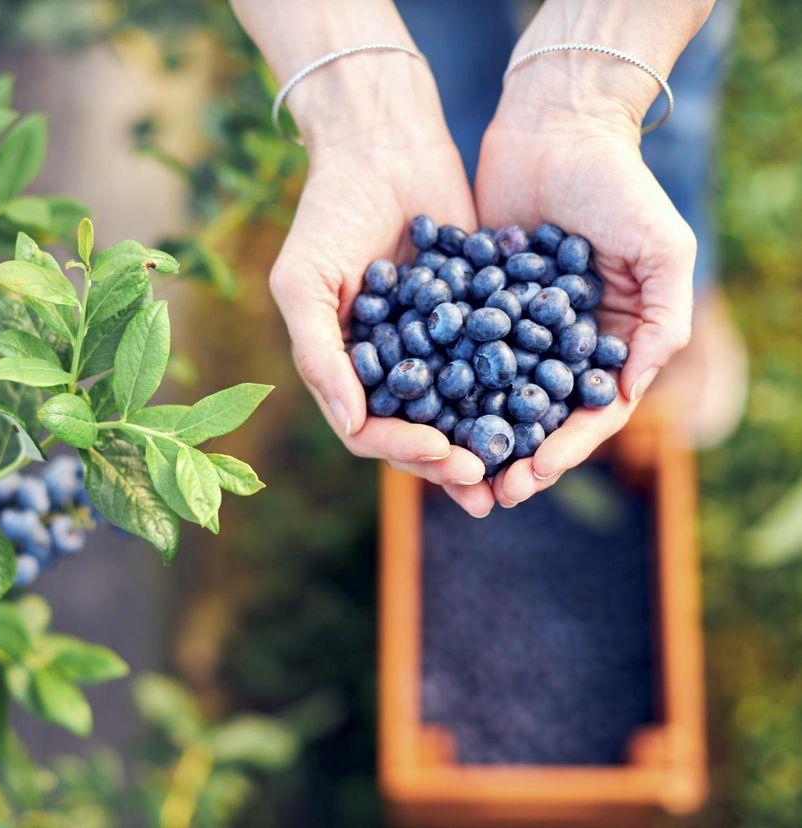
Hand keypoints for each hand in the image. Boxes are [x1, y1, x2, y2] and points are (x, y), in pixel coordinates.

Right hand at [270, 104, 495, 515]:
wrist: (383, 144)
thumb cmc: (329, 211)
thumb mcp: (305, 281)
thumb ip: (320, 354)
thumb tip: (350, 425)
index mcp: (346, 368)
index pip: (370, 428)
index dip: (404, 448)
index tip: (442, 454)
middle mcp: (390, 366)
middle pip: (420, 430)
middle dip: (451, 460)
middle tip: (489, 482)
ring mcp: (434, 344)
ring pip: (462, 408)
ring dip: (487, 441)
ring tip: (521, 470)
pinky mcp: (475, 317)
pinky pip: (496, 362)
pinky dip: (517, 389)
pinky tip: (548, 408)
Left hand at [474, 94, 695, 509]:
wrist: (555, 124)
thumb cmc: (618, 184)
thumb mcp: (661, 250)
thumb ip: (660, 323)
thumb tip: (626, 396)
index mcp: (606, 343)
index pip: (587, 413)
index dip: (564, 448)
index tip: (533, 475)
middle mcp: (556, 343)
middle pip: (534, 415)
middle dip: (512, 455)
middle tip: (484, 492)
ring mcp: (510, 326)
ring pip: (488, 394)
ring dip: (470, 433)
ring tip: (446, 468)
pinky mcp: (468, 302)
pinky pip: (451, 351)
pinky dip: (437, 384)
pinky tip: (414, 412)